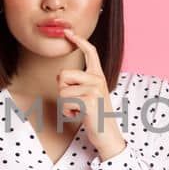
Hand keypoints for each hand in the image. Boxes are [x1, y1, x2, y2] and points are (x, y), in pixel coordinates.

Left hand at [59, 28, 126, 158]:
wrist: (108, 136)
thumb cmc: (96, 117)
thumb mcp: (90, 96)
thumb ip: (79, 83)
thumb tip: (60, 76)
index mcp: (99, 76)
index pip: (90, 52)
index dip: (79, 41)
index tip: (68, 33)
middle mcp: (98, 80)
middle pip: (63, 75)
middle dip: (63, 91)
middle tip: (75, 104)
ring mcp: (95, 90)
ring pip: (62, 90)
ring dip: (65, 105)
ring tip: (79, 111)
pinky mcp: (90, 102)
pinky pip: (65, 102)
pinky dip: (68, 113)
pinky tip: (80, 117)